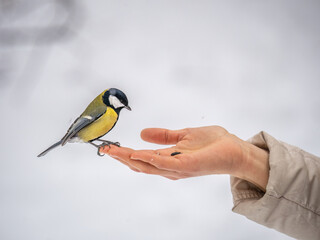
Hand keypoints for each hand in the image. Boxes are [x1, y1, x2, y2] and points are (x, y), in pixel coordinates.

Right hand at [101, 126, 268, 190]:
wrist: (234, 150)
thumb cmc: (212, 144)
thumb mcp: (183, 136)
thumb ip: (163, 136)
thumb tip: (142, 133)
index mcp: (168, 160)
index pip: (141, 159)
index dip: (124, 154)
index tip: (109, 147)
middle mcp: (170, 167)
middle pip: (140, 165)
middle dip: (122, 158)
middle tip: (105, 150)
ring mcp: (177, 168)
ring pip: (148, 166)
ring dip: (130, 159)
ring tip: (114, 151)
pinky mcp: (187, 165)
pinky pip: (165, 164)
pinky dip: (150, 159)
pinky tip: (138, 153)